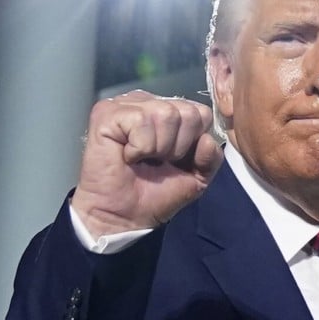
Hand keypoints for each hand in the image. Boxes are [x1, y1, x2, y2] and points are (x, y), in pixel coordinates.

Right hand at [70, 90, 222, 237]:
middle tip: (156, 161)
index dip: (193, 143)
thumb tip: (207, 140)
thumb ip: (211, 158)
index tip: (174, 160)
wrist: (124, 216)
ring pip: (165, 114)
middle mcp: (149, 102)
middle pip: (187, 112)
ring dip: (157, 148)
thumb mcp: (197, 177)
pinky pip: (140, 120)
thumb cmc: (155, 194)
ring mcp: (126, 104)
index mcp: (169, 111)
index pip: (201, 112)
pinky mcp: (107, 113)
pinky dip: (139, 147)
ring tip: (142, 159)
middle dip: (177, 146)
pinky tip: (127, 156)